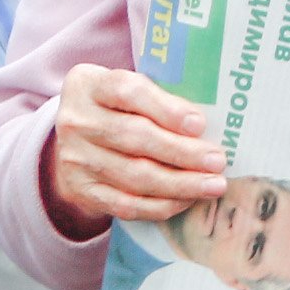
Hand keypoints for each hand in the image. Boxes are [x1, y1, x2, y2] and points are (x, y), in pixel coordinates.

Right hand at [44, 64, 227, 232]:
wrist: (72, 142)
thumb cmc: (114, 110)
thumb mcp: (125, 91)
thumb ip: (156, 99)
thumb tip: (202, 127)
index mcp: (89, 85)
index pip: (128, 92)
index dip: (166, 109)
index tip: (199, 124)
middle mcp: (76, 121)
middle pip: (134, 137)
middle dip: (182, 152)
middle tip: (217, 161)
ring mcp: (75, 159)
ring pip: (134, 176)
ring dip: (180, 183)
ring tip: (213, 185)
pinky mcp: (82, 191)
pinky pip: (126, 204)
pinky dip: (161, 205)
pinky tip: (187, 200)